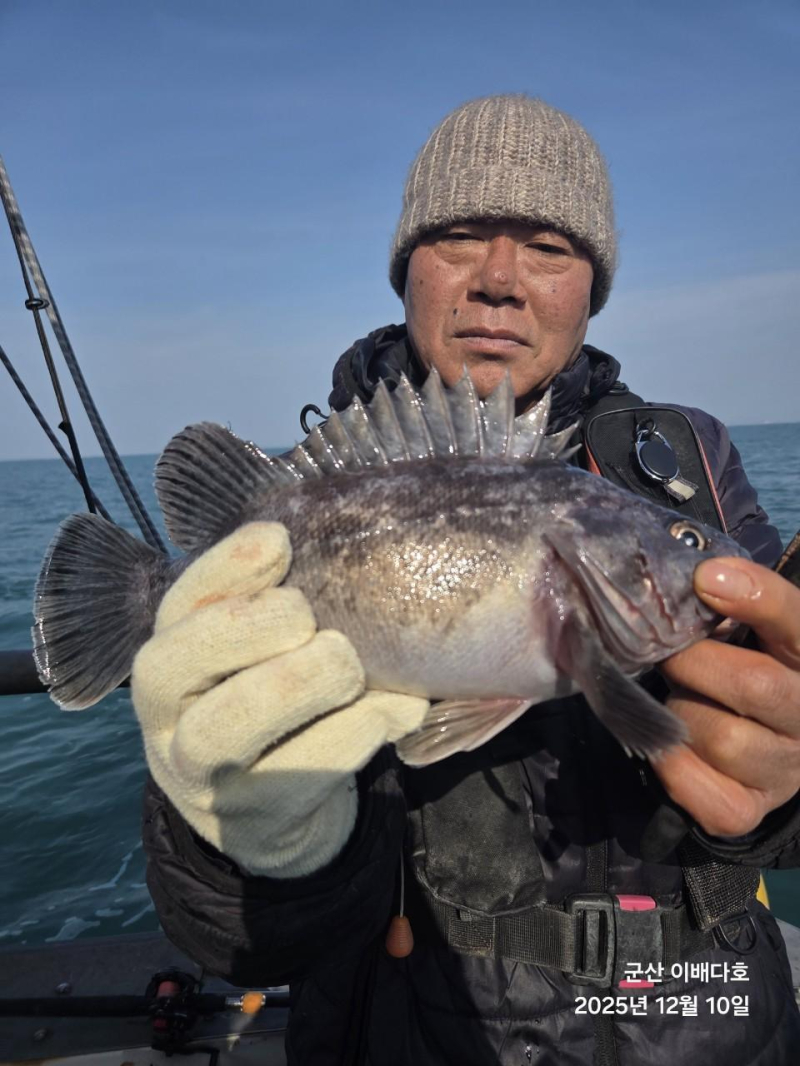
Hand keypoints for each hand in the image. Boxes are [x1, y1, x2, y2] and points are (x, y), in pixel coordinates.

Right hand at [131, 522, 428, 877]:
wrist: (271, 815)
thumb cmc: (272, 702)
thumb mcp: (258, 651)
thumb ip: (273, 602)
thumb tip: (314, 545)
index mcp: (168, 656)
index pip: (180, 600)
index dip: (230, 565)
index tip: (283, 542)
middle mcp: (166, 717)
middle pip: (188, 656)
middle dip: (261, 623)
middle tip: (314, 620)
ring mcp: (203, 777)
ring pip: (231, 722)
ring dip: (305, 680)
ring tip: (350, 665)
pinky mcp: (255, 822)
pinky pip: (305, 769)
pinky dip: (362, 728)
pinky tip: (401, 709)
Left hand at [653, 557, 799, 837]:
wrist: (757, 738)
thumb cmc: (740, 663)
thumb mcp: (744, 628)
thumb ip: (725, 605)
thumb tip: (693, 580)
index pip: (797, 621)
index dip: (756, 597)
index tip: (706, 577)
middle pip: (755, 686)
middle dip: (694, 664)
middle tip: (672, 656)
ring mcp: (788, 768)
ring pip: (723, 739)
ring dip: (683, 715)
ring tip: (684, 702)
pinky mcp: (750, 809)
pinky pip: (702, 792)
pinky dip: (674, 767)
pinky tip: (677, 747)